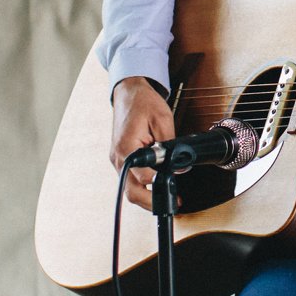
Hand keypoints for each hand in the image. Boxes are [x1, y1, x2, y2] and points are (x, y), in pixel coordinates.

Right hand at [110, 75, 173, 209]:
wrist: (128, 92)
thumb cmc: (143, 102)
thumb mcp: (163, 120)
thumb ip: (170, 145)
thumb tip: (178, 166)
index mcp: (126, 147)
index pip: (143, 176)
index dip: (161, 181)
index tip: (174, 183)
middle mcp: (118, 157)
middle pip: (131, 192)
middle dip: (151, 202)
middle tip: (171, 203)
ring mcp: (117, 160)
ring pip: (128, 189)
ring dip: (146, 196)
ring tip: (166, 196)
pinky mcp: (120, 159)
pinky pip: (129, 179)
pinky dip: (142, 186)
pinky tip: (156, 185)